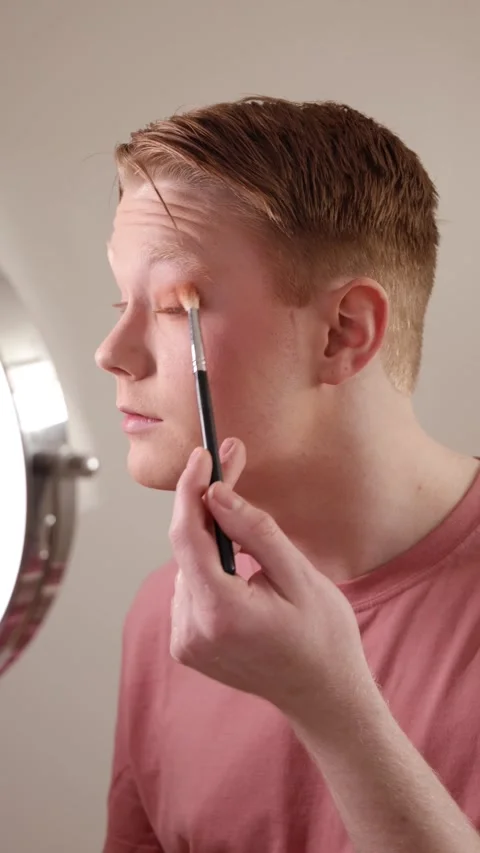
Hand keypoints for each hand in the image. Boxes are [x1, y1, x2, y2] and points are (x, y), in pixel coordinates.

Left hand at [169, 440, 375, 729]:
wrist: (323, 695)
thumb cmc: (322, 635)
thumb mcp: (298, 574)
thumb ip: (254, 530)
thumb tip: (215, 493)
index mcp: (220, 611)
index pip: (187, 535)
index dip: (191, 488)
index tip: (203, 455)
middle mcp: (192, 628)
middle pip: (186, 547)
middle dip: (207, 505)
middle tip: (231, 464)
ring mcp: (185, 640)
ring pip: (188, 565)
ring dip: (212, 541)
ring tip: (253, 546)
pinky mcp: (186, 644)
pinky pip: (190, 587)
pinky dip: (211, 569)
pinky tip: (242, 576)